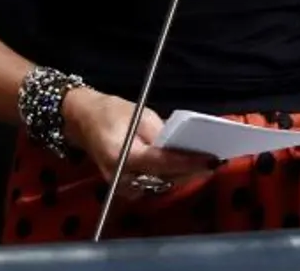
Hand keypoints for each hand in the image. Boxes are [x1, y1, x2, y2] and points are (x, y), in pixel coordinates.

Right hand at [62, 87, 215, 195]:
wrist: (83, 121)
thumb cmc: (112, 113)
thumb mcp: (141, 116)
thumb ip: (162, 134)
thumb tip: (187, 145)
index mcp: (122, 155)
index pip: (162, 162)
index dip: (189, 161)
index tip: (211, 158)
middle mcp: (120, 177)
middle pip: (165, 178)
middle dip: (191, 169)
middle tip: (216, 160)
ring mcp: (121, 185)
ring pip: (161, 184)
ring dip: (184, 174)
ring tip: (208, 163)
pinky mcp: (124, 186)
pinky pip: (153, 183)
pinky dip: (172, 176)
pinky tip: (189, 166)